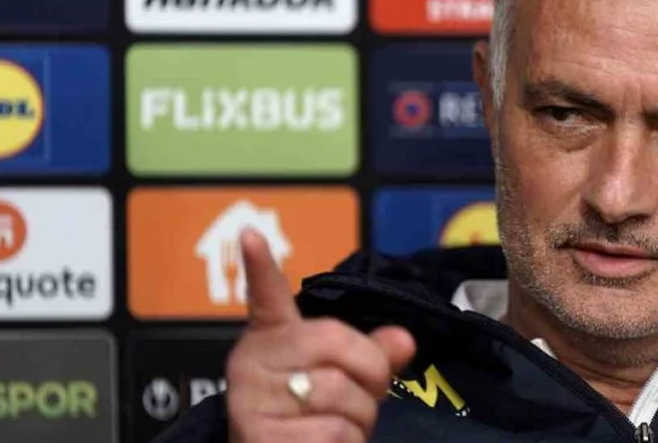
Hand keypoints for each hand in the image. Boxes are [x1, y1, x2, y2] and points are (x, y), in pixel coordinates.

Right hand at [225, 229, 416, 442]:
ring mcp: (252, 401)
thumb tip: (405, 339)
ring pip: (343, 395)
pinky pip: (334, 434)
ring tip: (337, 425)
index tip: (252, 234)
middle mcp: (253, 364)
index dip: (261, 266)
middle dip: (371, 375)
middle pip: (337, 344)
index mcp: (272, 339)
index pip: (267, 297)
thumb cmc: (306, 417)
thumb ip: (371, 354)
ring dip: (360, 419)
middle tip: (364, 396)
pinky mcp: (260, 438)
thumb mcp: (339, 378)